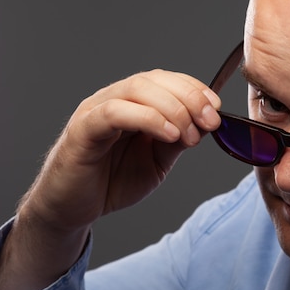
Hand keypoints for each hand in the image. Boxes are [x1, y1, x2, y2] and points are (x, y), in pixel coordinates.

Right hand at [21, 69, 221, 232]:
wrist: (72, 210)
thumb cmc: (112, 182)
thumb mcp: (158, 161)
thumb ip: (178, 140)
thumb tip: (207, 122)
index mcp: (133, 104)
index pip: (166, 80)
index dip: (195, 89)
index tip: (216, 109)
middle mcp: (114, 100)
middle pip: (154, 80)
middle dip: (190, 97)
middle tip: (209, 122)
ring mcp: (96, 111)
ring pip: (136, 89)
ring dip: (172, 108)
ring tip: (189, 134)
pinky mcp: (82, 130)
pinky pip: (114, 112)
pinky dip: (147, 118)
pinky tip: (168, 134)